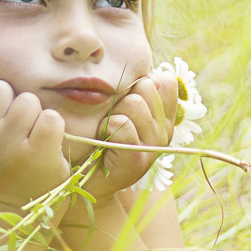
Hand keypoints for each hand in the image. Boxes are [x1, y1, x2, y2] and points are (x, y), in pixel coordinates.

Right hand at [0, 79, 70, 207]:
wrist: (17, 221)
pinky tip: (47, 144)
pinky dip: (54, 127)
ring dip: (35, 116)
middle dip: (12, 105)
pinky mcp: (37, 155)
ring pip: (28, 100)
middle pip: (0, 88)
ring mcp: (7, 147)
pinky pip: (51, 117)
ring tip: (31, 139)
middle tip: (16, 133)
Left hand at [82, 72, 177, 202]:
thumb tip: (147, 70)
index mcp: (164, 118)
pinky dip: (105, 129)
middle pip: (147, 87)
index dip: (140, 84)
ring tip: (107, 132)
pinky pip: (121, 124)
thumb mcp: (120, 109)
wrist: (85, 180)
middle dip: (122, 98)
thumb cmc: (99, 138)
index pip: (165, 82)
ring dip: (112, 114)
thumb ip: (135, 89)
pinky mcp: (137, 161)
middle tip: (113, 121)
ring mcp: (154, 148)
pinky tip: (103, 143)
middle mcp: (165, 133)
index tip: (125, 102)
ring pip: (134, 104)